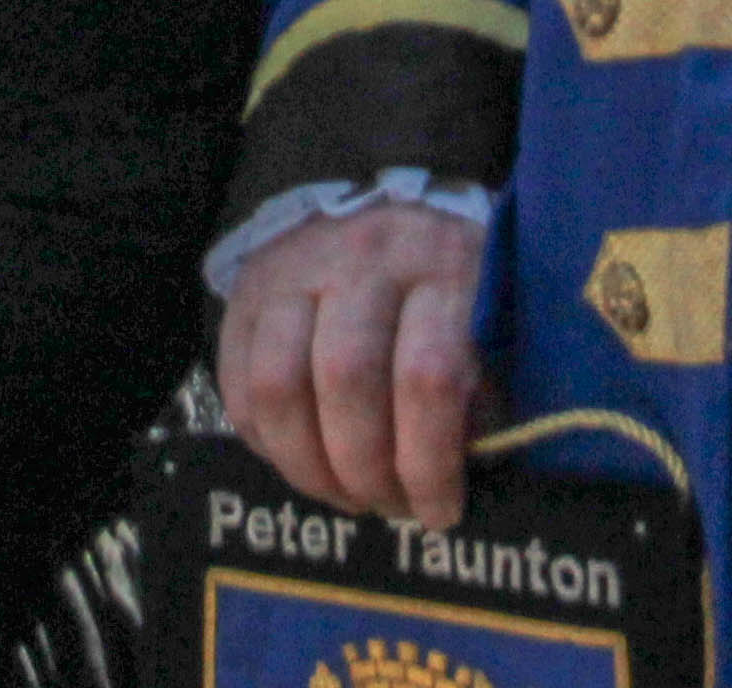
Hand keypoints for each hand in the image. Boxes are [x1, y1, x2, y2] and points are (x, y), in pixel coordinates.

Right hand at [221, 200, 488, 530]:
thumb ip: (480, 406)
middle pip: (345, 379)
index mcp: (443, 266)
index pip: (426, 375)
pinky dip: (268, 443)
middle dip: (364, 470)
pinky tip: (305, 460)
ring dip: (308, 465)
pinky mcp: (249, 284)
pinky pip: (237, 382)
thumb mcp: (494, 339)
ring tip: (343, 494)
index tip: (440, 512)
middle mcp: (366, 256)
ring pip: (278, 383)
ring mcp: (297, 265)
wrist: (391, 219)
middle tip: (386, 505)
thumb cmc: (455, 299)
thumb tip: (446, 491)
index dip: (428, 463)